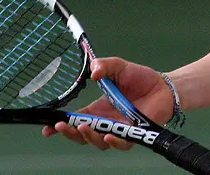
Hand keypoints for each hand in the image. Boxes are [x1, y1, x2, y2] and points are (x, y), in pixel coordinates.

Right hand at [40, 57, 175, 149]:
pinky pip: (121, 144)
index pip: (75, 120)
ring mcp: (119, 130)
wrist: (163, 86)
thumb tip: (92, 71)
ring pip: (98, 142)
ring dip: (89, 137)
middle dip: (69, 133)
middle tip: (60, 126)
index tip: (46, 127)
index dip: (61, 124)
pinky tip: (108, 135)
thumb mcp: (118, 67)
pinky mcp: (133, 135)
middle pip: (82, 135)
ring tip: (83, 127)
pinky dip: (113, 142)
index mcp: (98, 109)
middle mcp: (105, 122)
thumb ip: (104, 66)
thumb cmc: (140, 78)